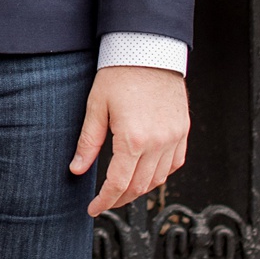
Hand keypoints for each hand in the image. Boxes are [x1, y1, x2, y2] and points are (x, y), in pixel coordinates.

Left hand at [71, 65, 188, 219]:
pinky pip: (175, 163)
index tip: (94, 209)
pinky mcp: (183, 130)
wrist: (149, 50)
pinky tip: (146, 172)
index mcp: (133, 138)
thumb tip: (77, 169)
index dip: (105, 201)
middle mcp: (158, 142)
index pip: (119, 183)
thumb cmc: (119, 74)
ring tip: (122, 190)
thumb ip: (88, 142)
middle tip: (105, 202)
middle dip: (120, 199)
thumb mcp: (96, 107)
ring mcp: (174, 137)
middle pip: (140, 186)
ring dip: (140, 189)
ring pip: (159, 179)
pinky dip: (160, 174)